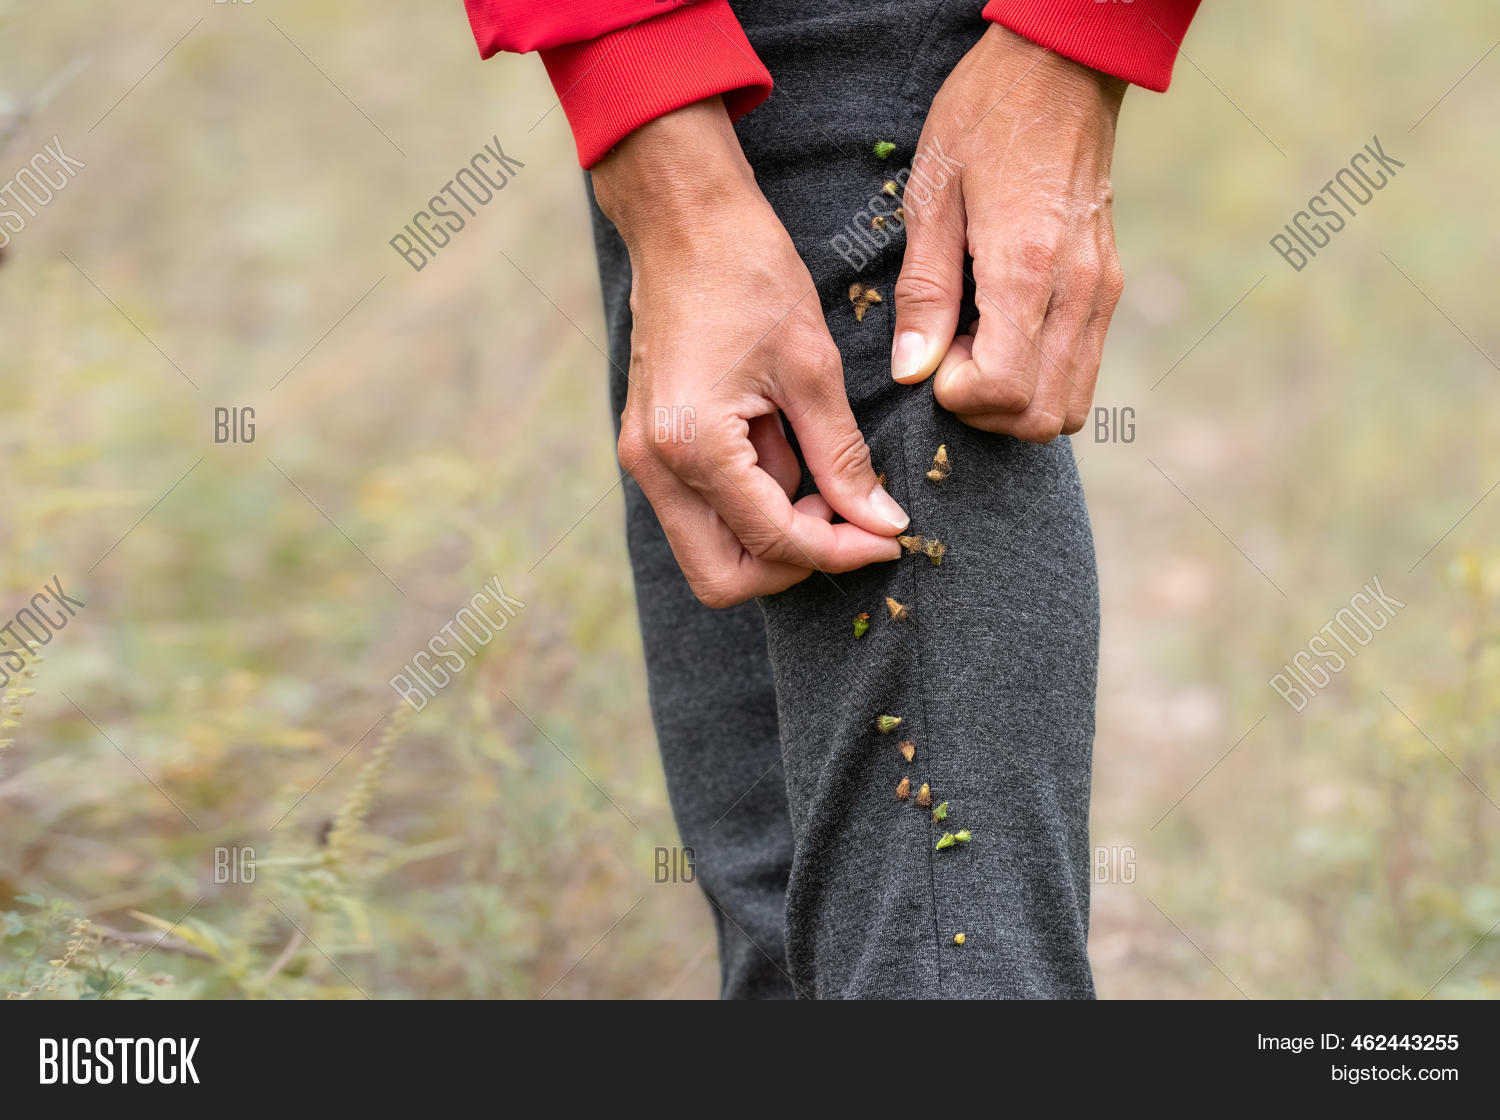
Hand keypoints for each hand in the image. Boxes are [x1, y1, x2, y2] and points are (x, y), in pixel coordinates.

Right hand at [594, 98, 907, 608]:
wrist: (684, 221)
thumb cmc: (748, 274)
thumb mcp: (811, 367)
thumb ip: (843, 457)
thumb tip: (881, 523)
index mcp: (692, 445)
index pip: (774, 540)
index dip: (840, 551)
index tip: (890, 537)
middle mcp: (655, 465)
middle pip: (723, 578)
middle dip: (794, 566)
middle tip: (851, 525)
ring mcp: (645, 459)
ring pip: (712, 551)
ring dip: (774, 535)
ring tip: (823, 475)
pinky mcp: (652, 447)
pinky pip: (705, 511)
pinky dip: (754, 506)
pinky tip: (792, 455)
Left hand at [891, 24, 1126, 439]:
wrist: (1062, 65)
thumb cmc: (986, 118)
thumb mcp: (932, 193)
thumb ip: (924, 289)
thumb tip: (912, 371)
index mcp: (1028, 267)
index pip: (1005, 390)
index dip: (958, 395)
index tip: (931, 359)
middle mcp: (1077, 290)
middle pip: (1042, 415)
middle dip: (985, 409)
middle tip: (948, 361)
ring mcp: (1101, 291)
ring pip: (1069, 403)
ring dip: (1015, 400)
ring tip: (974, 348)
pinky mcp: (1108, 286)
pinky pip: (1082, 368)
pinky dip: (1040, 377)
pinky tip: (1002, 333)